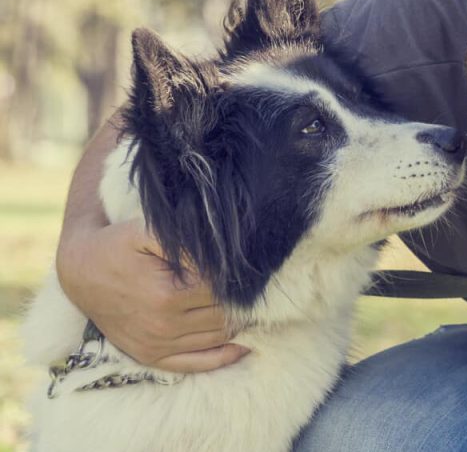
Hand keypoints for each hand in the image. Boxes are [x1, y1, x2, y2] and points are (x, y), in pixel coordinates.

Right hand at [56, 219, 248, 371]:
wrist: (80, 271)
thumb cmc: (118, 245)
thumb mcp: (148, 231)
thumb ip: (186, 242)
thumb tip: (223, 255)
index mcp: (167, 295)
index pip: (224, 290)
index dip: (240, 278)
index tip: (250, 267)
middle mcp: (163, 326)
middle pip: (225, 315)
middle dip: (244, 300)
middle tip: (258, 286)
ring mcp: (157, 345)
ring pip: (218, 338)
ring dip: (240, 324)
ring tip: (252, 305)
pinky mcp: (151, 357)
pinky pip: (198, 363)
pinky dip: (225, 356)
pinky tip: (244, 343)